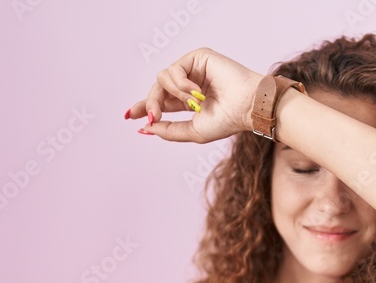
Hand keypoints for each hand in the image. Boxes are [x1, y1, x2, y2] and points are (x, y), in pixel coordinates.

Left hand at [125, 47, 263, 142]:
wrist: (246, 107)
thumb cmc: (227, 120)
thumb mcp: (193, 131)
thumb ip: (169, 130)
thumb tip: (145, 128)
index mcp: (188, 102)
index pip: (161, 102)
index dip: (144, 106)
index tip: (128, 115)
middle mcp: (189, 85)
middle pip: (157, 89)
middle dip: (151, 102)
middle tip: (153, 115)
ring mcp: (193, 70)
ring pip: (162, 78)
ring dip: (174, 94)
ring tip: (193, 103)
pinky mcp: (198, 58)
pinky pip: (174, 69)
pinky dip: (181, 83)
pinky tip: (197, 91)